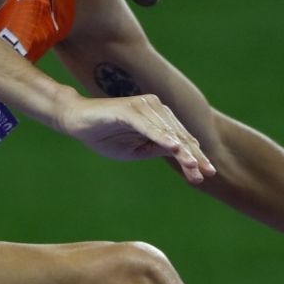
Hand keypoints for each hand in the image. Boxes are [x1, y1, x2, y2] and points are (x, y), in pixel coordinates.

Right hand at [62, 93, 215, 184]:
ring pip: (168, 133)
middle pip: (179, 136)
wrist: (76, 121)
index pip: (180, 140)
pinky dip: (163, 138)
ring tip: (195, 167)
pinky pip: (150, 127)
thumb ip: (156, 149)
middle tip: (206, 174)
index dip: (194, 158)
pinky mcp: (129, 110)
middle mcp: (155, 108)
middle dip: (194, 157)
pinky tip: (174, 149)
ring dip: (182, 151)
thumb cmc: (104, 135)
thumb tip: (179, 153)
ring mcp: (143, 107)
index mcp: (158, 118)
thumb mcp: (135, 150)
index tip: (206, 175)